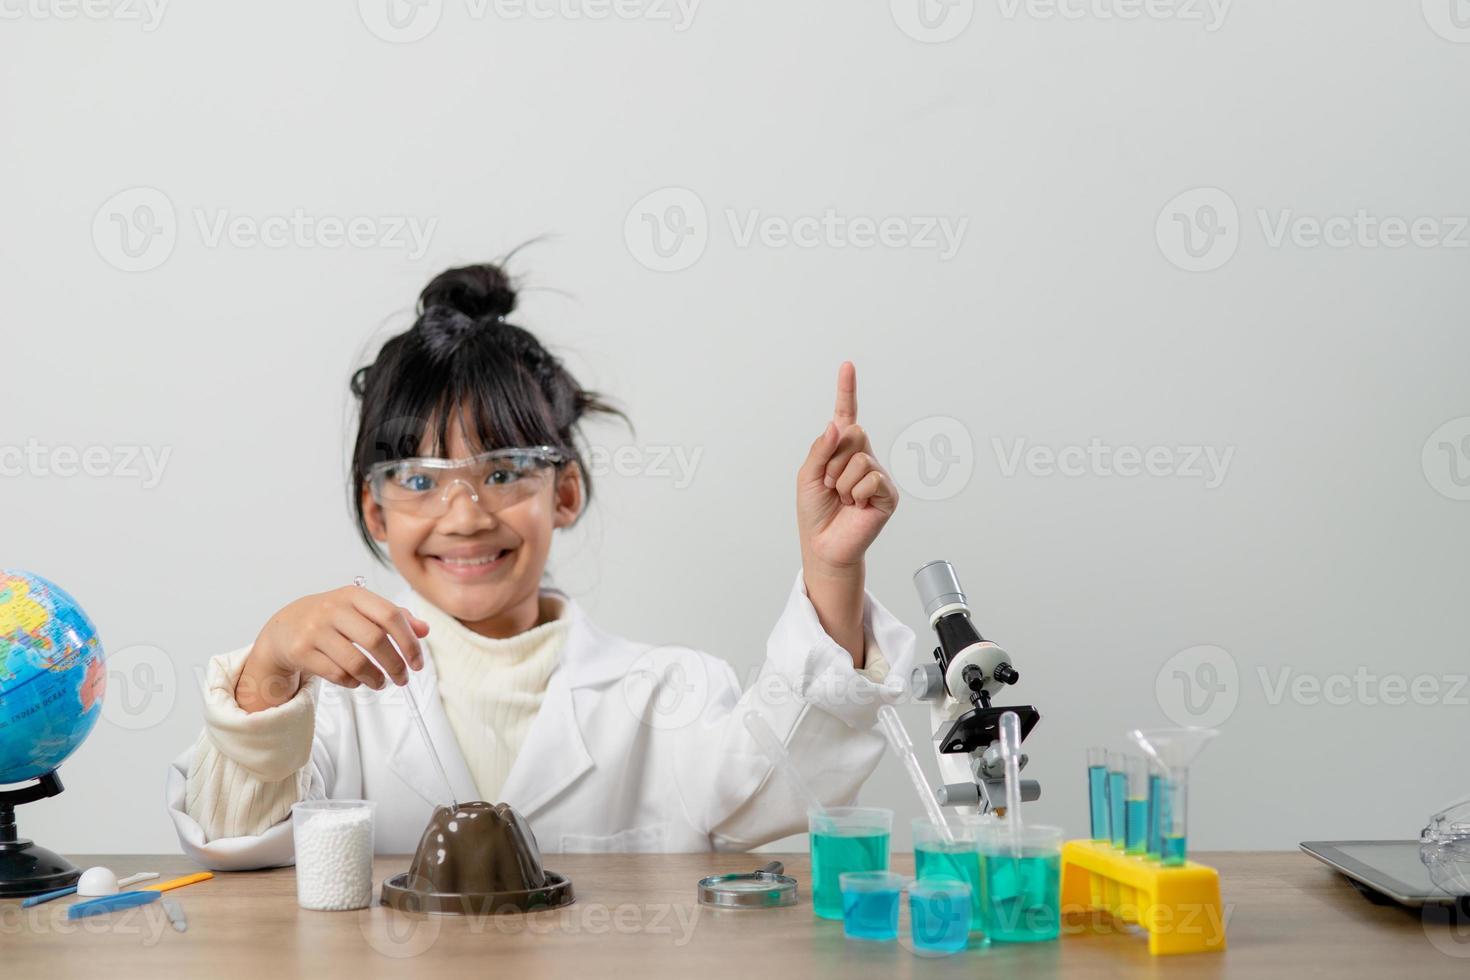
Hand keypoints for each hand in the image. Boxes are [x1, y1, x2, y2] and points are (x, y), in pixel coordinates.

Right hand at [236, 586, 429, 712]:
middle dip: (395, 664)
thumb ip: (393, 616)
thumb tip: (424, 629)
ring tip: (382, 683)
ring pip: (356, 661)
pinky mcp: (301, 651)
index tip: (418, 662)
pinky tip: (358, 681)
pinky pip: (336, 674)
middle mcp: (333, 609)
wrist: (283, 628)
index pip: (390, 616)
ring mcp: (314, 630)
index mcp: (353, 595)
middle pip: (376, 640)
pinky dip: (353, 682)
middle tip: (403, 678)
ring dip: (375, 678)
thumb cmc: (331, 619)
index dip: (409, 642)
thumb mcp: (360, 609)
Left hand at [797, 361, 898, 574]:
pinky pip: (871, 478)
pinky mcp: (887, 493)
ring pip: (860, 459)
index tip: (847, 365)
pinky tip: (856, 506)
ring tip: (841, 499)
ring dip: (841, 482)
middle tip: (829, 485)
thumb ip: (820, 448)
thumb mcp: (806, 476)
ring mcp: (876, 474)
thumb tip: (837, 424)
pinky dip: (856, 493)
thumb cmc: (814, 512)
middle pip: (854, 433)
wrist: (823, 545)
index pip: (846, 414)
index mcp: (840, 450)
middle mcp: (862, 457)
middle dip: (833, 460)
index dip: (847, 390)